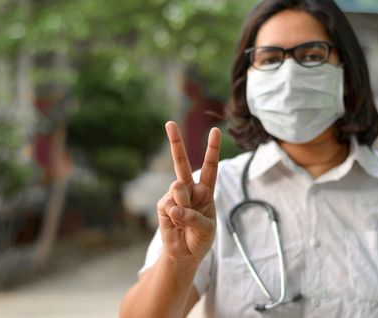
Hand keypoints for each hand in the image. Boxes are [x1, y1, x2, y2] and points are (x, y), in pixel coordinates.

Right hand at [157, 121, 220, 263]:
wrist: (185, 254)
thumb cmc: (200, 238)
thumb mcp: (206, 229)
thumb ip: (194, 216)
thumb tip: (173, 206)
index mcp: (205, 190)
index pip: (210, 167)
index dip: (212, 149)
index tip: (215, 130)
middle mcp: (189, 189)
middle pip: (182, 163)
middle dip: (175, 142)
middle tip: (169, 123)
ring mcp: (174, 196)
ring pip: (178, 188)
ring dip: (184, 204)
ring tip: (185, 219)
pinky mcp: (163, 206)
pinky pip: (169, 204)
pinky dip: (175, 215)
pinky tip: (176, 223)